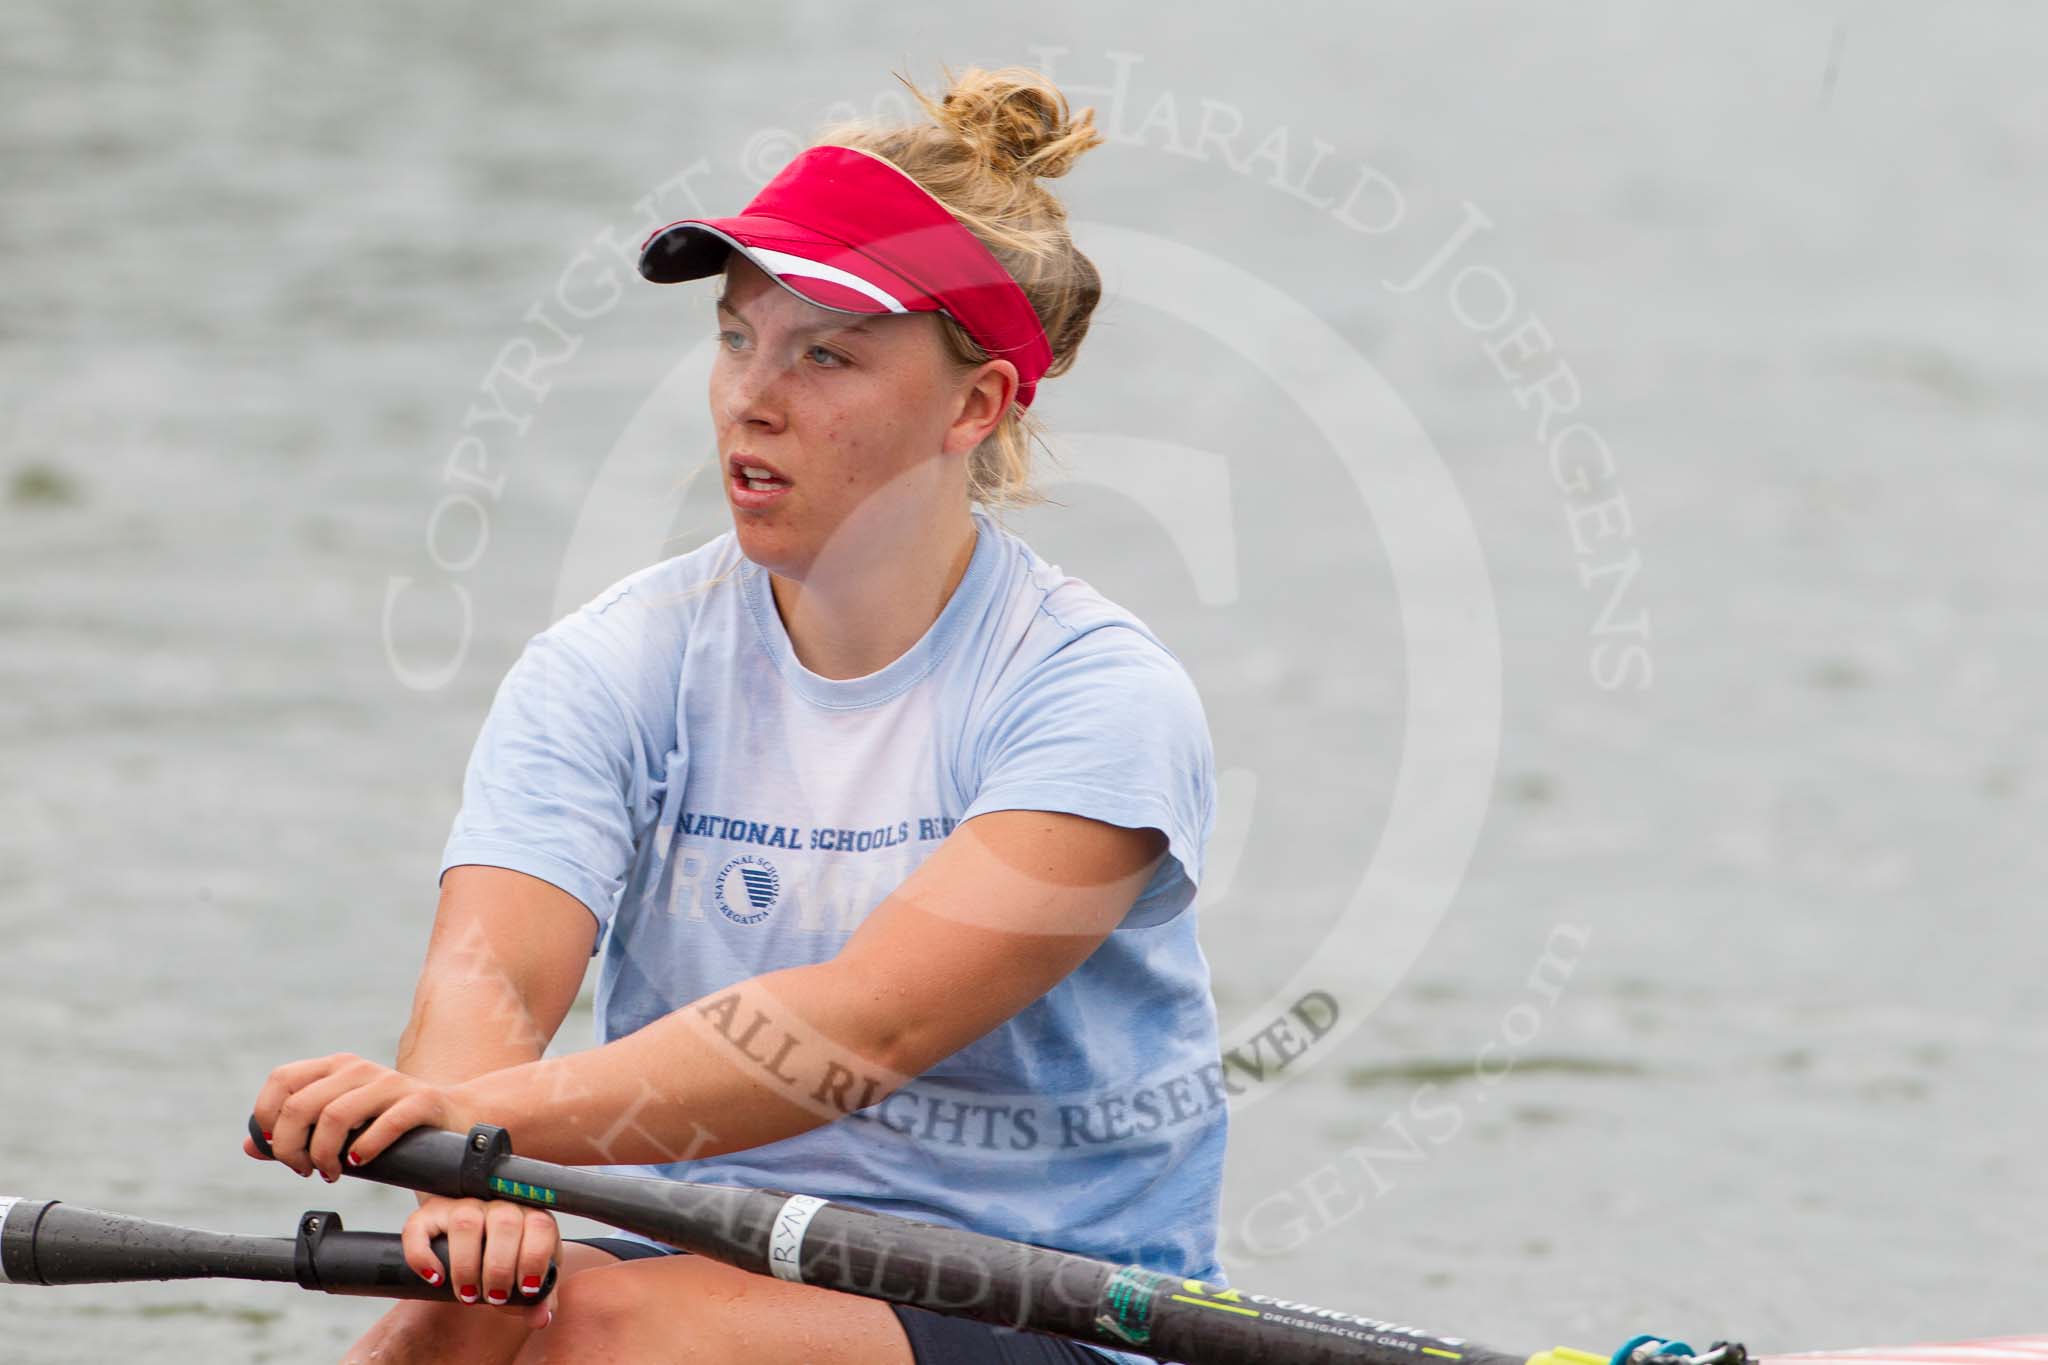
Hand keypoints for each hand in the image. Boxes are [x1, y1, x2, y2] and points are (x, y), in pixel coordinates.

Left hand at [244, 1052, 476, 1179]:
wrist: (456, 1116)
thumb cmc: (390, 1124)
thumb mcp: (341, 1125)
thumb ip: (297, 1133)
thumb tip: (250, 1145)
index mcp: (335, 1068)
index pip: (281, 1080)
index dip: (267, 1118)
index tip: (277, 1149)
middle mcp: (359, 1069)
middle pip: (300, 1106)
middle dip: (291, 1148)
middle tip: (305, 1170)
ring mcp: (391, 1082)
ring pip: (334, 1116)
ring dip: (324, 1155)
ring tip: (331, 1173)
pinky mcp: (421, 1100)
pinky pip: (384, 1123)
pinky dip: (365, 1149)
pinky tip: (361, 1163)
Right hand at [404, 1194, 557, 1327]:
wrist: (476, 1229)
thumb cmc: (509, 1254)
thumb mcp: (529, 1273)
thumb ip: (540, 1297)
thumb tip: (540, 1318)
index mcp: (530, 1213)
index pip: (541, 1225)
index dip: (534, 1260)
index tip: (526, 1290)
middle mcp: (499, 1202)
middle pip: (505, 1223)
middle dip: (500, 1269)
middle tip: (494, 1297)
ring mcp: (463, 1203)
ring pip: (465, 1222)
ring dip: (466, 1266)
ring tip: (468, 1295)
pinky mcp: (430, 1212)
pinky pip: (419, 1227)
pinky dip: (422, 1256)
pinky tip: (435, 1279)